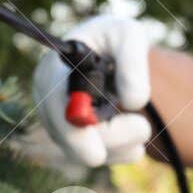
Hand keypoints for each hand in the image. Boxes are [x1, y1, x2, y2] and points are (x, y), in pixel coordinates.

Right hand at [32, 15, 153, 166]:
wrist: (115, 55)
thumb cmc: (115, 41)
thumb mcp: (128, 36)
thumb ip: (133, 61)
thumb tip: (133, 100)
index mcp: (52, 72)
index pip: (55, 108)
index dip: (74, 133)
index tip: (97, 154)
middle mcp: (48, 103)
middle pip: (70, 139)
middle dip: (111, 138)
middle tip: (144, 127)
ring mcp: (59, 125)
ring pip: (87, 154)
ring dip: (123, 144)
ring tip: (143, 124)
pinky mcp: (75, 141)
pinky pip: (101, 157)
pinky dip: (122, 151)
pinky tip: (133, 136)